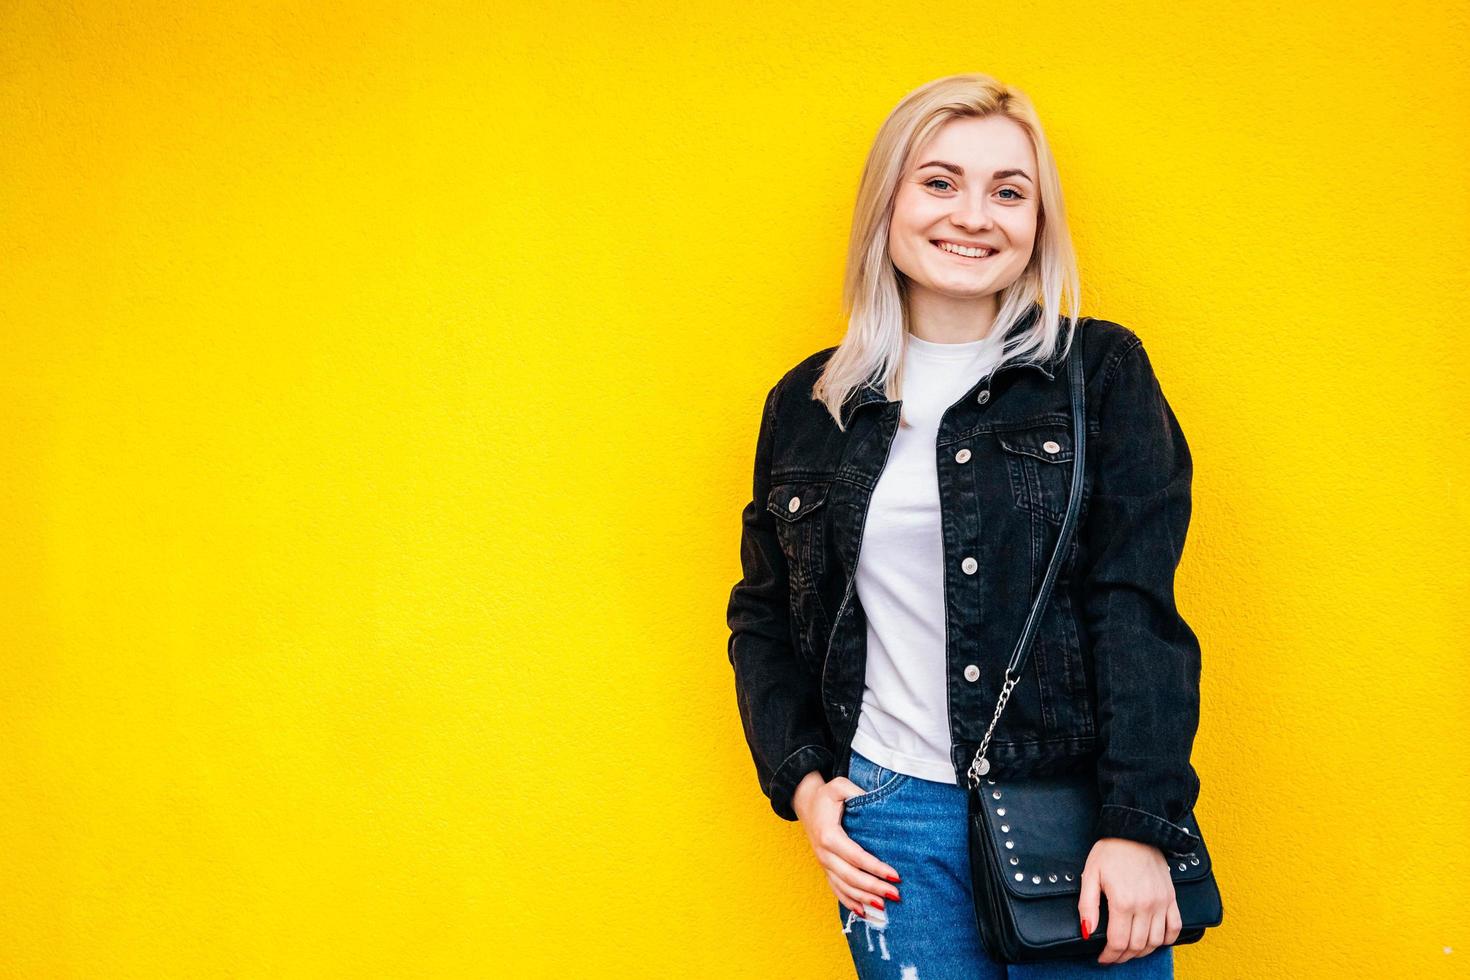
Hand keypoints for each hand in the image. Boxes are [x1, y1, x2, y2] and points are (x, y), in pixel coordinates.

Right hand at [791, 769, 901, 918]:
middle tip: (896, 895)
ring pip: (844, 887)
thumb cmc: (826, 795)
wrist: (805, 803)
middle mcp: (824, 853)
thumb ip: (857, 792)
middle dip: (874, 888)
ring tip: (884, 907)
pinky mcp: (825, 868)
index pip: (856, 856)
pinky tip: (864, 912)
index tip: (895, 875)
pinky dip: (849, 902)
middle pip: (851, 877)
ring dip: (864, 899)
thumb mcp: (840, 786)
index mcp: (829, 835)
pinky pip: (836, 890)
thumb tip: (879, 803)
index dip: (875, 868)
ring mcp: (824, 863)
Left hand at [1077, 837, 1181, 963]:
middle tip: (1114, 956)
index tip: (1103, 958)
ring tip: (1130, 950)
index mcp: (1123, 901)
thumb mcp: (1090, 875)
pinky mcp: (1171, 897)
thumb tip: (1087, 931)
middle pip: (1137, 945)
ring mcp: (1161, 902)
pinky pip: (1175, 927)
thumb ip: (1087, 906)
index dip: (1109, 955)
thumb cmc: (1110, 851)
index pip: (1118, 942)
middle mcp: (1145, 905)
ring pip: (1155, 941)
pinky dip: (1166, 940)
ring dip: (1143, 951)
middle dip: (1124, 956)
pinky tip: (1155, 941)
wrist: (1136, 830)